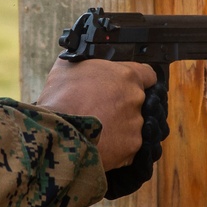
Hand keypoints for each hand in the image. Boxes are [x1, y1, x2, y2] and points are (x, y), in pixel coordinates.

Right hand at [35, 58, 157, 170]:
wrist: (57, 133)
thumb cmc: (60, 99)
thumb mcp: (67, 67)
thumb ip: (84, 62)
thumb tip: (82, 60)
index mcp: (126, 76)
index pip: (148, 75)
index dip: (138, 80)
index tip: (127, 86)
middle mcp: (136, 98)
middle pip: (137, 101)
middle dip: (122, 105)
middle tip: (102, 110)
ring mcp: (135, 123)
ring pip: (132, 124)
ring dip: (119, 126)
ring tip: (98, 129)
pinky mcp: (132, 146)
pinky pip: (128, 145)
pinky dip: (117, 146)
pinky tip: (100, 143)